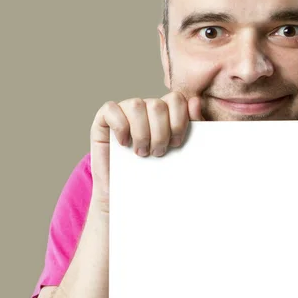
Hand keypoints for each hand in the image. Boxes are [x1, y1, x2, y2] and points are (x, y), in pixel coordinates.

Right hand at [89, 92, 203, 212]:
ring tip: (142, 152)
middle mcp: (145, 108)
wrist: (131, 198)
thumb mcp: (180, 150)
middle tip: (158, 153)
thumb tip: (195, 101)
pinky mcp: (102, 121)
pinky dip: (120, 127)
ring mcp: (123, 112)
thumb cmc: (157, 174)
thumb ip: (191, 126)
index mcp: (164, 111)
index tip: (176, 143)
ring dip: (142, 133)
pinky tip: (123, 144)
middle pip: (158, 105)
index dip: (178, 120)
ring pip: (136, 105)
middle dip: (160, 132)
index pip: (176, 99)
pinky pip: (110, 109)